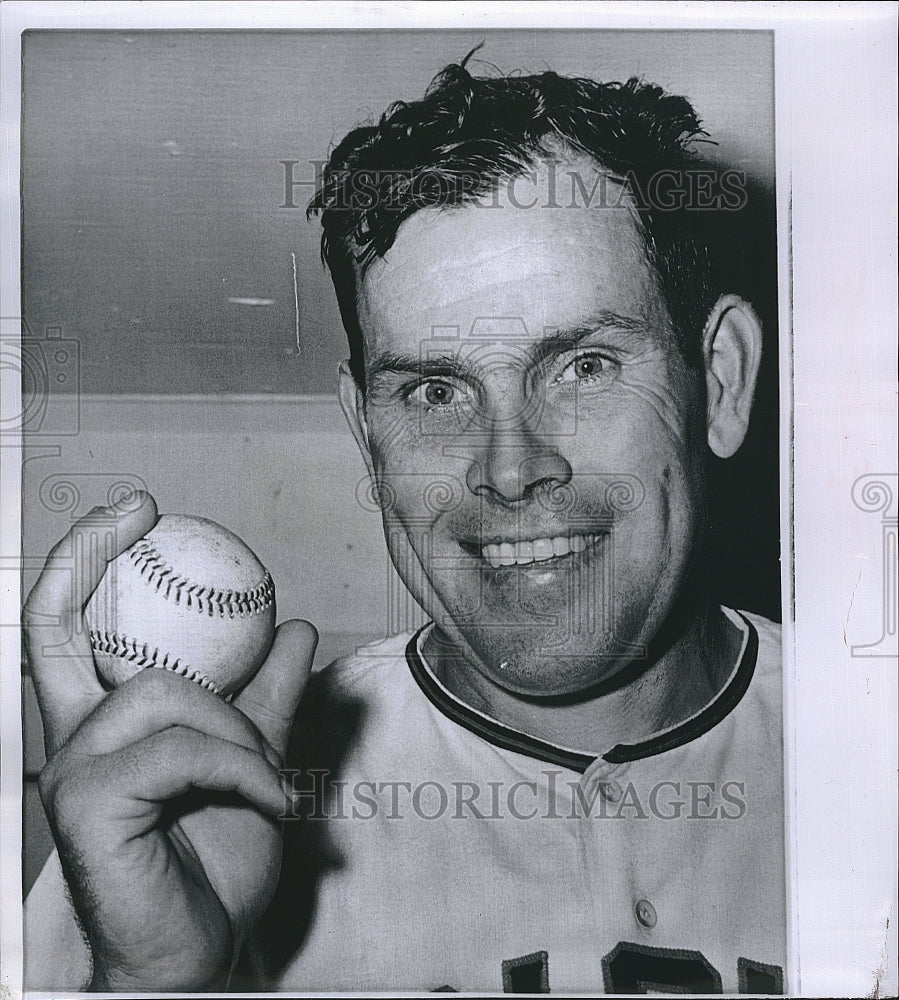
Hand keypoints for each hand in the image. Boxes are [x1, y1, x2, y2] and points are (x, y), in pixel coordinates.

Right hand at [24, 492, 316, 989]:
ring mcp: (70, 769)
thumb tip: (295, 627)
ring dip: (237, 728)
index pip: (68, 627)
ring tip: (270, 776)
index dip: (85, 557)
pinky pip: (181, 748)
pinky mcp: (85, 804)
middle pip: (53, 625)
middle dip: (82, 550)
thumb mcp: (254, 761)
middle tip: (140, 507)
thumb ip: (269, 698)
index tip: (136, 509)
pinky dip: (242, 765)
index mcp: (104, 723)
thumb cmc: (217, 860)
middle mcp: (72, 738)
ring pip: (161, 692)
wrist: (202, 949)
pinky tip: (271, 797)